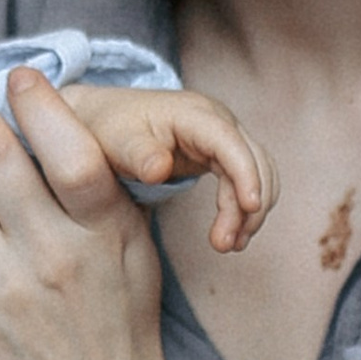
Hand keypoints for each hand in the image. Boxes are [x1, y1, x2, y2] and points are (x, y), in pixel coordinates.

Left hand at [58, 79, 276, 251]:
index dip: (245, 172)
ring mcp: (222, 136)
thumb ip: (138, 155)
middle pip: (252, 159)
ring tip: (230, 245)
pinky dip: (246, 207)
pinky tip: (233, 235)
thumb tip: (160, 170)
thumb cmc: (107, 129)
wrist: (102, 119)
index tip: (251, 207)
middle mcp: (215, 121)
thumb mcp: (116, 141)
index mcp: (192, 114)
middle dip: (248, 203)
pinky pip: (247, 178)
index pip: (229, 141)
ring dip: (251, 210)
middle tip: (225, 245)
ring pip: (258, 171)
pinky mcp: (220, 154)